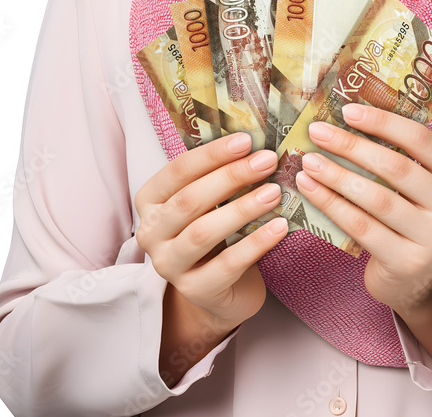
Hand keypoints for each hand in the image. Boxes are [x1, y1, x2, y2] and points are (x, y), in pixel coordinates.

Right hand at [134, 133, 286, 335]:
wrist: (218, 288)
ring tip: (274, 193)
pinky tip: (279, 227)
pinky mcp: (195, 290)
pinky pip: (227, 265)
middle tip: (267, 161)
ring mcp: (169, 265)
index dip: (212, 154)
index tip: (246, 140)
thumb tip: (256, 147)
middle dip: (231, 177)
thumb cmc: (215, 232)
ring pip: (203, 233)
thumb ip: (221, 175)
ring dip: (242, 209)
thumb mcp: (210, 201)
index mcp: (151, 201)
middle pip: (190, 200)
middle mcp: (152, 233)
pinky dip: (255, 243)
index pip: (178, 171)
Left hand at [295, 104, 431, 314]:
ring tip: (309, 162)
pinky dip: (332, 205)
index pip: (421, 139)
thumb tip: (347, 115)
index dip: (383, 122)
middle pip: (396, 167)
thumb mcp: (417, 185)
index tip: (347, 111)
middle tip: (318, 132)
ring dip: (336, 176)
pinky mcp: (407, 262)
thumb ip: (397, 154)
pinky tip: (310, 190)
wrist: (416, 278)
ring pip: (376, 199)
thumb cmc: (409, 214)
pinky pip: (362, 227)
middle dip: (351, 146)